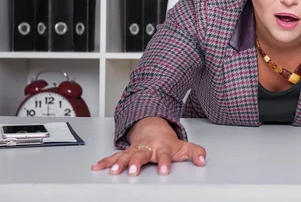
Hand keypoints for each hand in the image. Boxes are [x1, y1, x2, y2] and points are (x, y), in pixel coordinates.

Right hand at [91, 135, 206, 175]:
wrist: (153, 129)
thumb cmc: (167, 141)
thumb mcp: (184, 146)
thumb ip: (195, 152)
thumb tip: (203, 160)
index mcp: (161, 147)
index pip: (164, 155)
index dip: (164, 163)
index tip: (164, 171)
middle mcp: (147, 147)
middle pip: (141, 155)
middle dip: (136, 163)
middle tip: (134, 171)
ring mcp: (135, 149)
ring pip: (125, 155)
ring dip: (119, 163)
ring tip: (114, 171)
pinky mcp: (125, 152)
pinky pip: (114, 156)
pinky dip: (105, 162)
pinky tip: (97, 167)